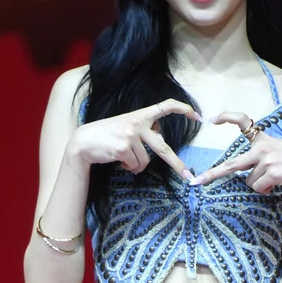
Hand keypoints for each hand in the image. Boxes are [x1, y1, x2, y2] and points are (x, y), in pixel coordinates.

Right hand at [72, 99, 201, 181]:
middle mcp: (138, 123)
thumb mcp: (128, 126)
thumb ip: (145, 130)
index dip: (183, 109)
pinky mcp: (124, 148)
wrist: (84, 141)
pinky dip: (129, 167)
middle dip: (177, 164)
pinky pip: (135, 166)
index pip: (166, 106)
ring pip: (146, 161)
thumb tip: (161, 139)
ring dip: (137, 165)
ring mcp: (131, 135)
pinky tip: (119, 160)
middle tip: (188, 176)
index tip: (197, 116)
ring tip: (124, 158)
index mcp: (141, 115)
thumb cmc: (108, 135)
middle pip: (164, 148)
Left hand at [188, 111, 281, 190]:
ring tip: (277, 179)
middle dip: (213, 174)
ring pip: (250, 182)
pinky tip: (279, 183)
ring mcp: (266, 160)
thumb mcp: (278, 152)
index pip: (243, 121)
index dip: (227, 118)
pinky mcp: (272, 172)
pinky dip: (267, 190)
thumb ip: (261, 158)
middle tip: (196, 182)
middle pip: (231, 164)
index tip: (212, 120)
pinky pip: (259, 188)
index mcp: (263, 140)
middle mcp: (262, 148)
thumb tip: (247, 178)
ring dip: (260, 185)